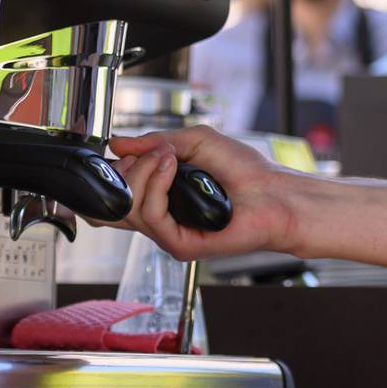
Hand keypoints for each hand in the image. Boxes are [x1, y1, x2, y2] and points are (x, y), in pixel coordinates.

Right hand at [105, 127, 299, 261]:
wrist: (274, 192)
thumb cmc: (244, 170)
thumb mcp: (194, 142)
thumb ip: (154, 142)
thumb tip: (118, 144)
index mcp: (160, 198)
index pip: (115, 196)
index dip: (112, 174)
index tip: (127, 152)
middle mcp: (161, 219)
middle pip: (112, 206)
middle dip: (123, 172)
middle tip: (149, 154)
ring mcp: (169, 234)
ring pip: (128, 209)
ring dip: (143, 174)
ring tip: (168, 158)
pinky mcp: (181, 245)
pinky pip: (151, 217)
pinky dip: (156, 187)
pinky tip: (172, 170)